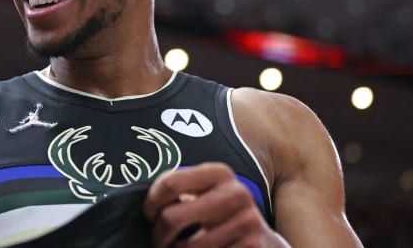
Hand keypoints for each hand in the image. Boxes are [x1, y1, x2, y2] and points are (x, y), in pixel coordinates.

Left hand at [144, 163, 281, 246]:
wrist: (266, 244)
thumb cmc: (223, 217)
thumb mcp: (207, 194)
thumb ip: (181, 189)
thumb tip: (146, 204)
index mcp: (221, 173)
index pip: (170, 183)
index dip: (151, 204)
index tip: (150, 216)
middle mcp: (237, 194)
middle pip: (171, 217)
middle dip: (158, 236)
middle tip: (159, 242)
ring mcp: (248, 223)